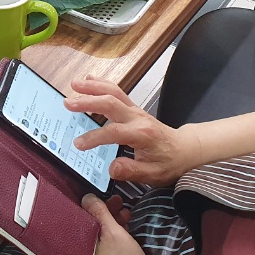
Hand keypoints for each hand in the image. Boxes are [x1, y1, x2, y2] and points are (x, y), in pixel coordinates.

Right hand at [66, 76, 200, 185]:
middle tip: (68, 103)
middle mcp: (138, 118)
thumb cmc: (170, 162)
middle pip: (111, 103)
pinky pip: (117, 92)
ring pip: (114, 92)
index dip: (94, 137)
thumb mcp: (153, 174)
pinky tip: (89, 80)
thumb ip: (132, 171)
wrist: (186, 149)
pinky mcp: (133, 108)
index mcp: (142, 134)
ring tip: (74, 84)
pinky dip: (102, 84)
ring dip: (93, 87)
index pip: (113, 132)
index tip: (78, 144)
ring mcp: (136, 111)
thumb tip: (111, 168)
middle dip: (88, 101)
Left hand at [83, 194, 159, 254]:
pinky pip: (105, 242)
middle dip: (104, 210)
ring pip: (99, 232)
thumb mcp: (114, 234)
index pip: (78, 216)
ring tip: (126, 212)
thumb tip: (86, 197)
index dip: (91, 202)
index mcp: (79, 243)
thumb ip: (100, 214)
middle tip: (120, 201)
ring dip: (111, 220)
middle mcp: (81, 251)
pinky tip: (126, 226)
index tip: (105, 193)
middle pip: (89, 223)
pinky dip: (114, 232)